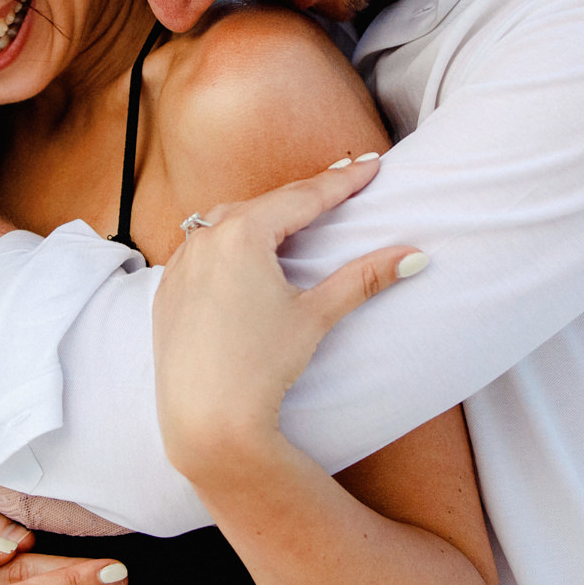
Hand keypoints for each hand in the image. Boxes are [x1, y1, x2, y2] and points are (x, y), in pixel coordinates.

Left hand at [153, 154, 422, 480]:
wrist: (205, 420)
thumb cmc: (261, 366)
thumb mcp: (316, 315)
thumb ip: (364, 278)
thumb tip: (416, 256)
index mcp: (242, 234)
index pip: (303, 197)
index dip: (342, 181)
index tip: (372, 164)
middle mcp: (204, 239)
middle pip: (265, 204)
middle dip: (304, 194)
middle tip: (340, 180)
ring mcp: (179, 264)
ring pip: (225, 222)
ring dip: (262, 214)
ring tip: (294, 212)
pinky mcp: (167, 291)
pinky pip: (200, 250)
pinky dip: (226, 242)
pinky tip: (242, 251)